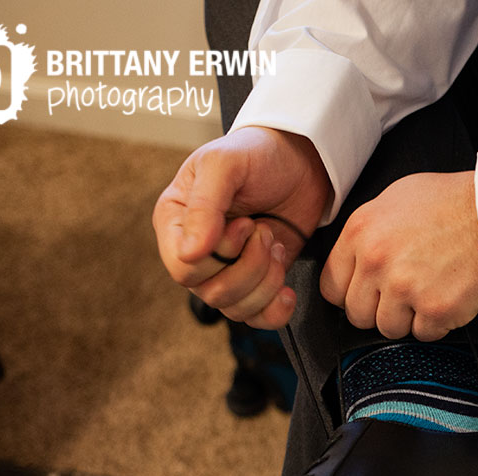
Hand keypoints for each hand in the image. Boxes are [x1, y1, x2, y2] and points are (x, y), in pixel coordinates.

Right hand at [152, 126, 331, 328]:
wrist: (301, 161)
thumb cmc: (257, 154)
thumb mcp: (224, 165)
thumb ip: (205, 205)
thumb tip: (190, 253)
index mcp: (176, 222)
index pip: (183, 268)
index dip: (219, 255)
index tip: (245, 224)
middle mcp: (196, 252)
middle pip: (211, 293)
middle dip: (249, 265)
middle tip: (265, 231)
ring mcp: (226, 271)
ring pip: (235, 308)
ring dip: (266, 281)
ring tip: (276, 244)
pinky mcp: (256, 282)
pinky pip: (256, 318)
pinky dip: (275, 311)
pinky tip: (287, 290)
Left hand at [320, 171, 477, 341]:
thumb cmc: (453, 202)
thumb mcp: (396, 199)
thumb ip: (368, 233)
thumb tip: (353, 260)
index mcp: (361, 232)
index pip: (331, 286)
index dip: (350, 292)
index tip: (365, 293)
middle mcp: (377, 261)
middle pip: (357, 314)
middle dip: (378, 308)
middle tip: (403, 293)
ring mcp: (404, 287)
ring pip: (388, 329)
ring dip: (408, 318)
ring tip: (429, 291)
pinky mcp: (434, 309)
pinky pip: (423, 334)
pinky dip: (437, 322)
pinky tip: (448, 295)